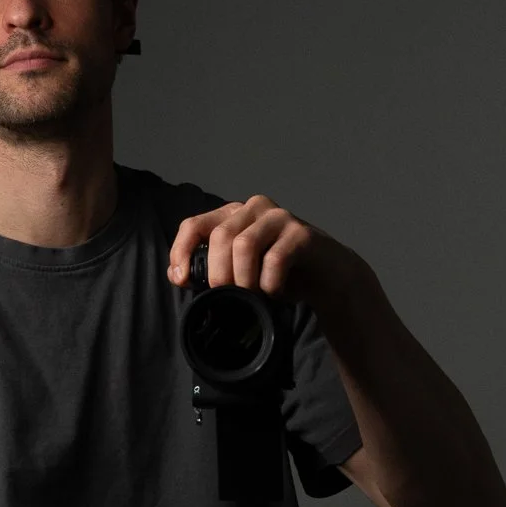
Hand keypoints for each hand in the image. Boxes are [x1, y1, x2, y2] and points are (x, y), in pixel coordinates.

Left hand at [167, 194, 366, 317]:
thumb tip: (178, 275)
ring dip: (244, 279)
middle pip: (220, 237)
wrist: (327, 278)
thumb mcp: (239, 273)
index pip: (194, 225)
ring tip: (252, 296)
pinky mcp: (301, 232)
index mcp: (232, 215)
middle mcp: (253, 208)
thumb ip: (209, 270)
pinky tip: (274, 292)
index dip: (182, 252)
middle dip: (219, 274)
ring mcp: (278, 217)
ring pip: (244, 244)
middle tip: (227, 298)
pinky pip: (275, 258)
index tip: (183, 280)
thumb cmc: (280, 274)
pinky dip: (270, 283)